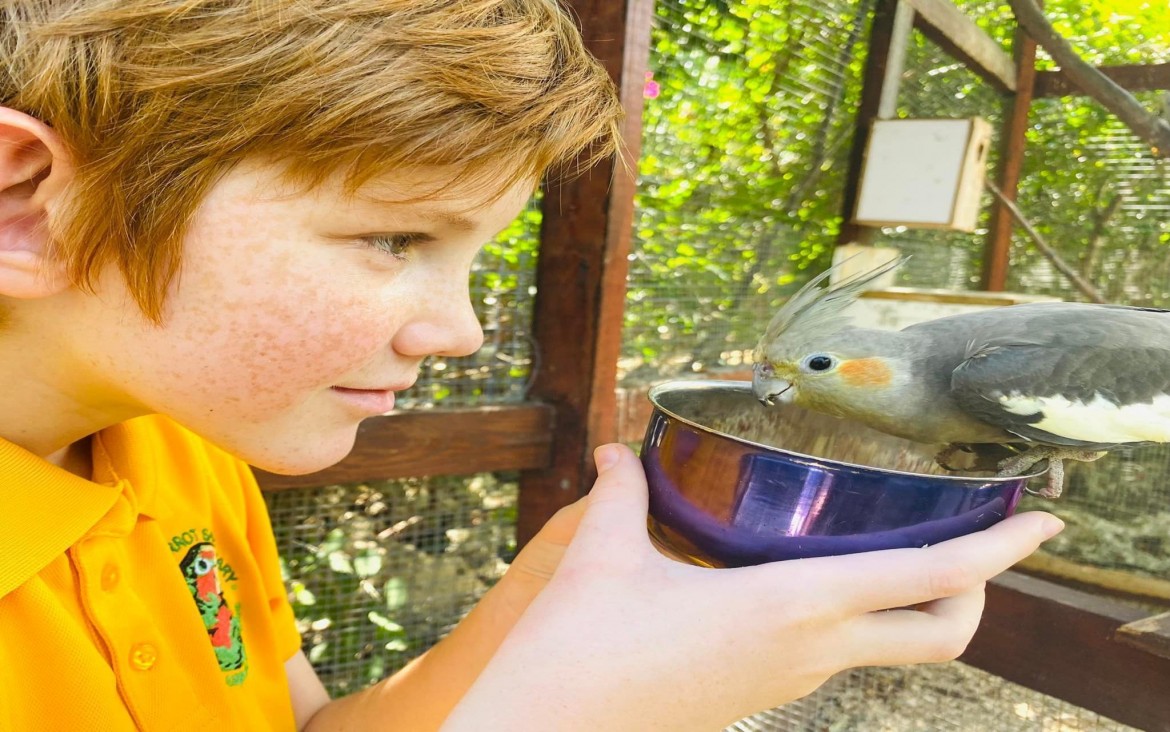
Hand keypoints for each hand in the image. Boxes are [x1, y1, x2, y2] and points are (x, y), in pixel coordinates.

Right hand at [445, 443, 1063, 730]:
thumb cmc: (581, 647)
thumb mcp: (603, 552)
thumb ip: (620, 491)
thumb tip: (617, 447)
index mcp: (791, 606)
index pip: (928, 580)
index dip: (997, 550)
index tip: (1042, 521)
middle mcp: (809, 650)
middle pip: (940, 631)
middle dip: (976, 587)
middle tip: (974, 536)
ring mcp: (789, 681)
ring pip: (891, 646)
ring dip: (918, 604)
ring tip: (898, 546)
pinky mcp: (761, 694)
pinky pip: (839, 654)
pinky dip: (859, 617)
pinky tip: (813, 582)